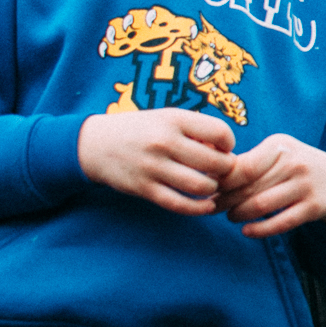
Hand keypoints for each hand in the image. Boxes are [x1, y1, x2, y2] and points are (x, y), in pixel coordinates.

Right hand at [78, 110, 236, 214]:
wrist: (95, 144)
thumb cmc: (141, 130)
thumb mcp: (166, 118)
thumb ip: (196, 130)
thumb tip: (227, 151)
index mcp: (173, 119)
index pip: (220, 132)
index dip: (229, 144)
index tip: (224, 149)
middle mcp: (164, 142)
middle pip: (216, 162)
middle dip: (227, 170)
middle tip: (223, 171)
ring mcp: (153, 167)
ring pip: (201, 186)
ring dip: (214, 189)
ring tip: (212, 185)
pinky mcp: (144, 188)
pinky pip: (180, 204)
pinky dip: (199, 208)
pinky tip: (206, 205)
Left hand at [214, 134, 325, 236]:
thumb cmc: (293, 166)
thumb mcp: (276, 152)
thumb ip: (247, 160)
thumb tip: (206, 170)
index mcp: (280, 146)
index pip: (242, 167)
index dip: (222, 182)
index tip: (210, 189)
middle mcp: (295, 163)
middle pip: (249, 188)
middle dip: (226, 200)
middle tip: (214, 207)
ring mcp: (306, 185)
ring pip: (261, 206)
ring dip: (239, 215)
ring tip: (231, 216)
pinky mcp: (314, 207)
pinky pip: (281, 223)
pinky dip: (259, 230)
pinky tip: (246, 231)